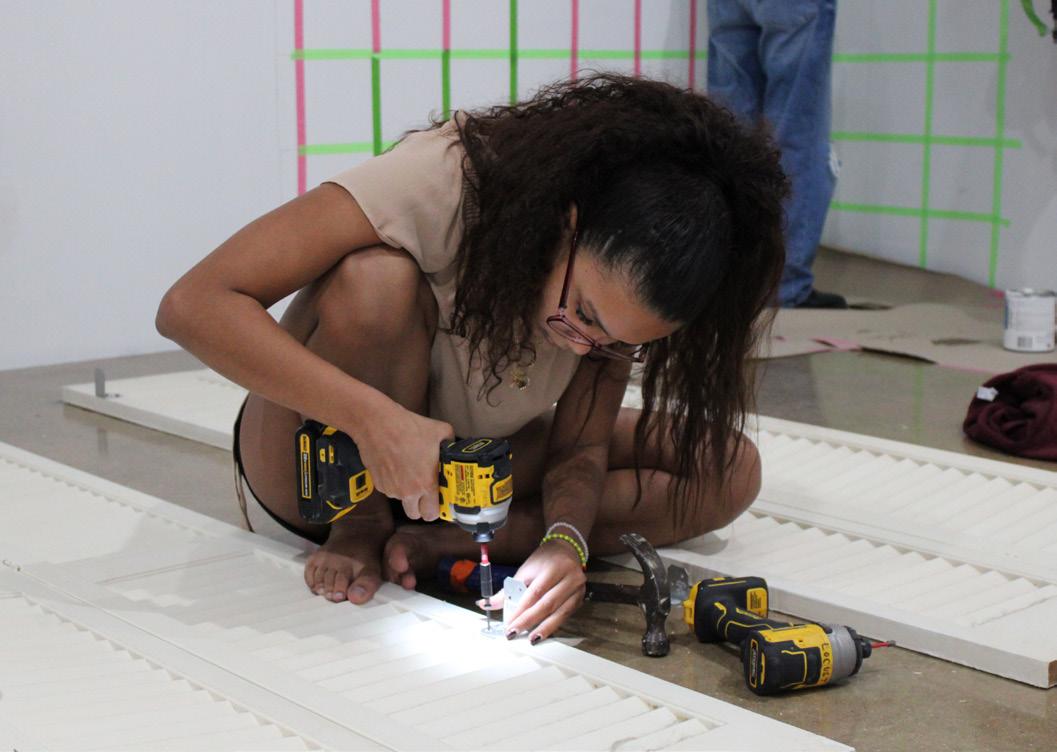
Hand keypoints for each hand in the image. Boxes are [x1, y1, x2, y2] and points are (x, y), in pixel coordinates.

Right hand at [352, 400, 453, 520]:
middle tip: (426, 492)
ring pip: (403, 501)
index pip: (433, 513)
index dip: (438, 508)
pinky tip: (397, 466)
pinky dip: (395, 483)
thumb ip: (451, 445)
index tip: (440, 500)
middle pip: (416, 515)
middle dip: (422, 507)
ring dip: (408, 494)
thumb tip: (454, 448)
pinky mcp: (378, 484)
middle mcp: (408, 491)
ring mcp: (391, 489)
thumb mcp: (441, 431)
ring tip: (410, 472)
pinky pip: (390, 490)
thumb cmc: (409, 427)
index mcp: (426, 483)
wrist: (378, 424)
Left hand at [483, 538, 585, 642]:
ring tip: (531, 639)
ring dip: (544, 628)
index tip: (509, 624)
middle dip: (530, 621)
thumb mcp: (524, 570)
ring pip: (559, 613)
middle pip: (547, 604)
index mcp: (553, 567)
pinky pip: (565, 615)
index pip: (535, 592)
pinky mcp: (580, 598)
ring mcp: (577, 589)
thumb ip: (507, 590)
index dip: (521, 610)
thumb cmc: (543, 560)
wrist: (566, 550)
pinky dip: (553, 625)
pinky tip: (543, 633)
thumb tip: (486, 604)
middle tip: (515, 633)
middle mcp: (569, 578)